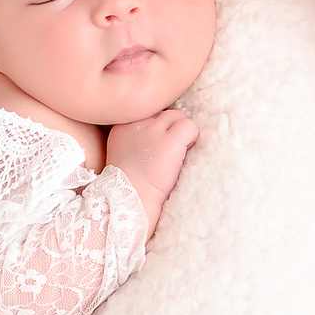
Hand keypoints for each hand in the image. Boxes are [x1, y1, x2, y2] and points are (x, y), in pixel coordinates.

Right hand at [107, 108, 199, 235]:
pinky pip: (190, 126)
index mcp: (122, 125)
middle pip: (164, 113)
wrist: (132, 201)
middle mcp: (136, 122)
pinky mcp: (170, 140)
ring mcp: (153, 130)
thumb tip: (160, 130)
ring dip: (181, 133)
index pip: (149, 113)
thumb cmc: (130, 184)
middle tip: (169, 152)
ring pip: (177, 116)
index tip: (157, 149)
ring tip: (177, 154)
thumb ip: (136, 136)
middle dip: (170, 130)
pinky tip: (185, 153)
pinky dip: (192, 138)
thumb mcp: (124, 151)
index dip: (158, 130)